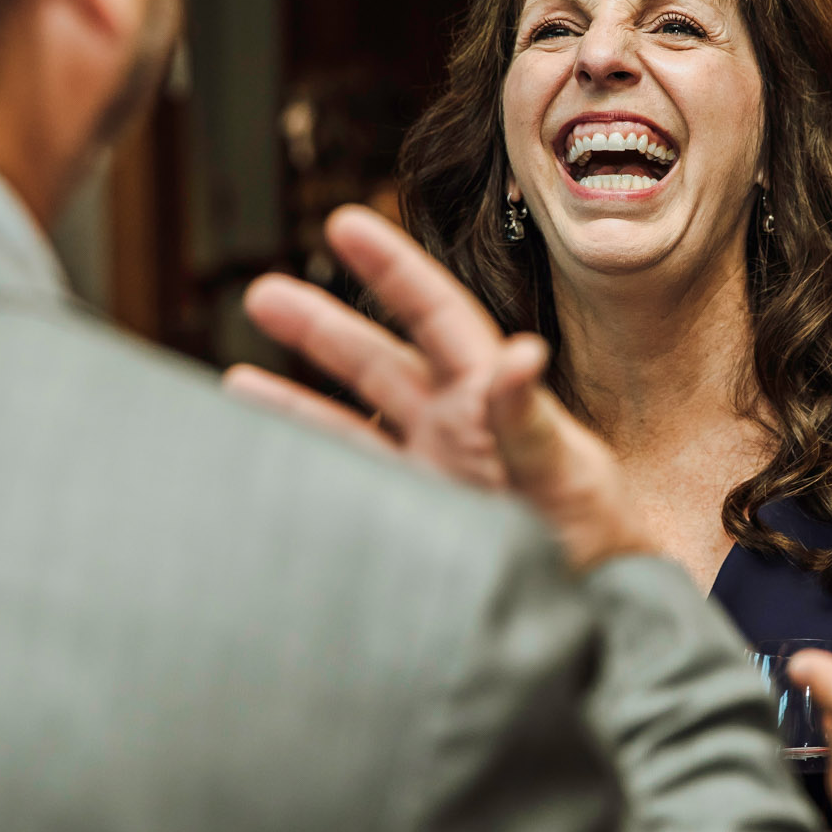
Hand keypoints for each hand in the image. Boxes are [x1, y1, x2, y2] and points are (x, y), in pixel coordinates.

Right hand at [225, 205, 653, 569]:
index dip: (390, 267)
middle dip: (319, 325)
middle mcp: (452, 425)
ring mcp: (428, 470)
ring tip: (234, 382)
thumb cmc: (597, 534)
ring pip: (350, 421)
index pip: (434, 314)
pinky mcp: (412, 516)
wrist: (592, 609)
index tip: (345, 222)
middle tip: (261, 294)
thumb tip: (522, 353)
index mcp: (488, 396)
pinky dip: (307, 468)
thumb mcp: (566, 469)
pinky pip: (350, 481)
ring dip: (295, 400)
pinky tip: (264, 462)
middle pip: (376, 360)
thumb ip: (530, 418)